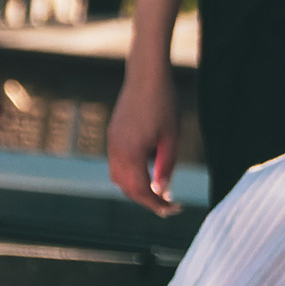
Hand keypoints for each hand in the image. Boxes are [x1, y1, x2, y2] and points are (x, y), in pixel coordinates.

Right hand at [107, 58, 178, 212]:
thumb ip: (166, 166)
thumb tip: (162, 191)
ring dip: (137, 188)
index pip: (140, 191)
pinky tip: (148, 171)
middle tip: (168, 205)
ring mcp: (112, 142)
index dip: (156, 204)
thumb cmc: (163, 104)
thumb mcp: (171, 138)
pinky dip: (131, 174)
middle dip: (146, 200)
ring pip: (119, 177)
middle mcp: (116, 150)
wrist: (146, 76)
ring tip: (158, 191)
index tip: (172, 209)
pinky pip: (117, 163)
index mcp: (131, 153)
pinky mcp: (112, 135)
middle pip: (127, 188)